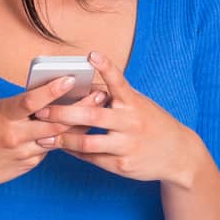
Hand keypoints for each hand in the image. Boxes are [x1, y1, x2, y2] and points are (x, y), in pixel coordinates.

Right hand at [0, 76, 104, 202]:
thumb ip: (16, 107)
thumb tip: (44, 97)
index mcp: (1, 116)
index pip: (31, 101)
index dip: (53, 90)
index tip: (71, 79)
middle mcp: (14, 135)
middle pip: (54, 122)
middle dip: (80, 108)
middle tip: (99, 94)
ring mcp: (22, 152)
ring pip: (57, 137)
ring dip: (77, 123)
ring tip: (96, 110)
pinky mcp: (28, 164)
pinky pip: (48, 149)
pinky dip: (59, 138)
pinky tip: (72, 130)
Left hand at [33, 51, 200, 183]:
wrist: (178, 155)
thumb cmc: (151, 123)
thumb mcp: (139, 104)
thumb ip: (116, 95)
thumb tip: (86, 82)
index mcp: (134, 103)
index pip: (119, 82)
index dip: (106, 67)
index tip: (92, 55)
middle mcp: (131, 123)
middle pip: (91, 116)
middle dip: (62, 113)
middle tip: (40, 110)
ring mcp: (127, 145)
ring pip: (87, 143)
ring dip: (62, 139)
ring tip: (43, 135)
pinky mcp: (122, 165)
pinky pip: (92, 158)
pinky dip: (74, 152)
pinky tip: (62, 146)